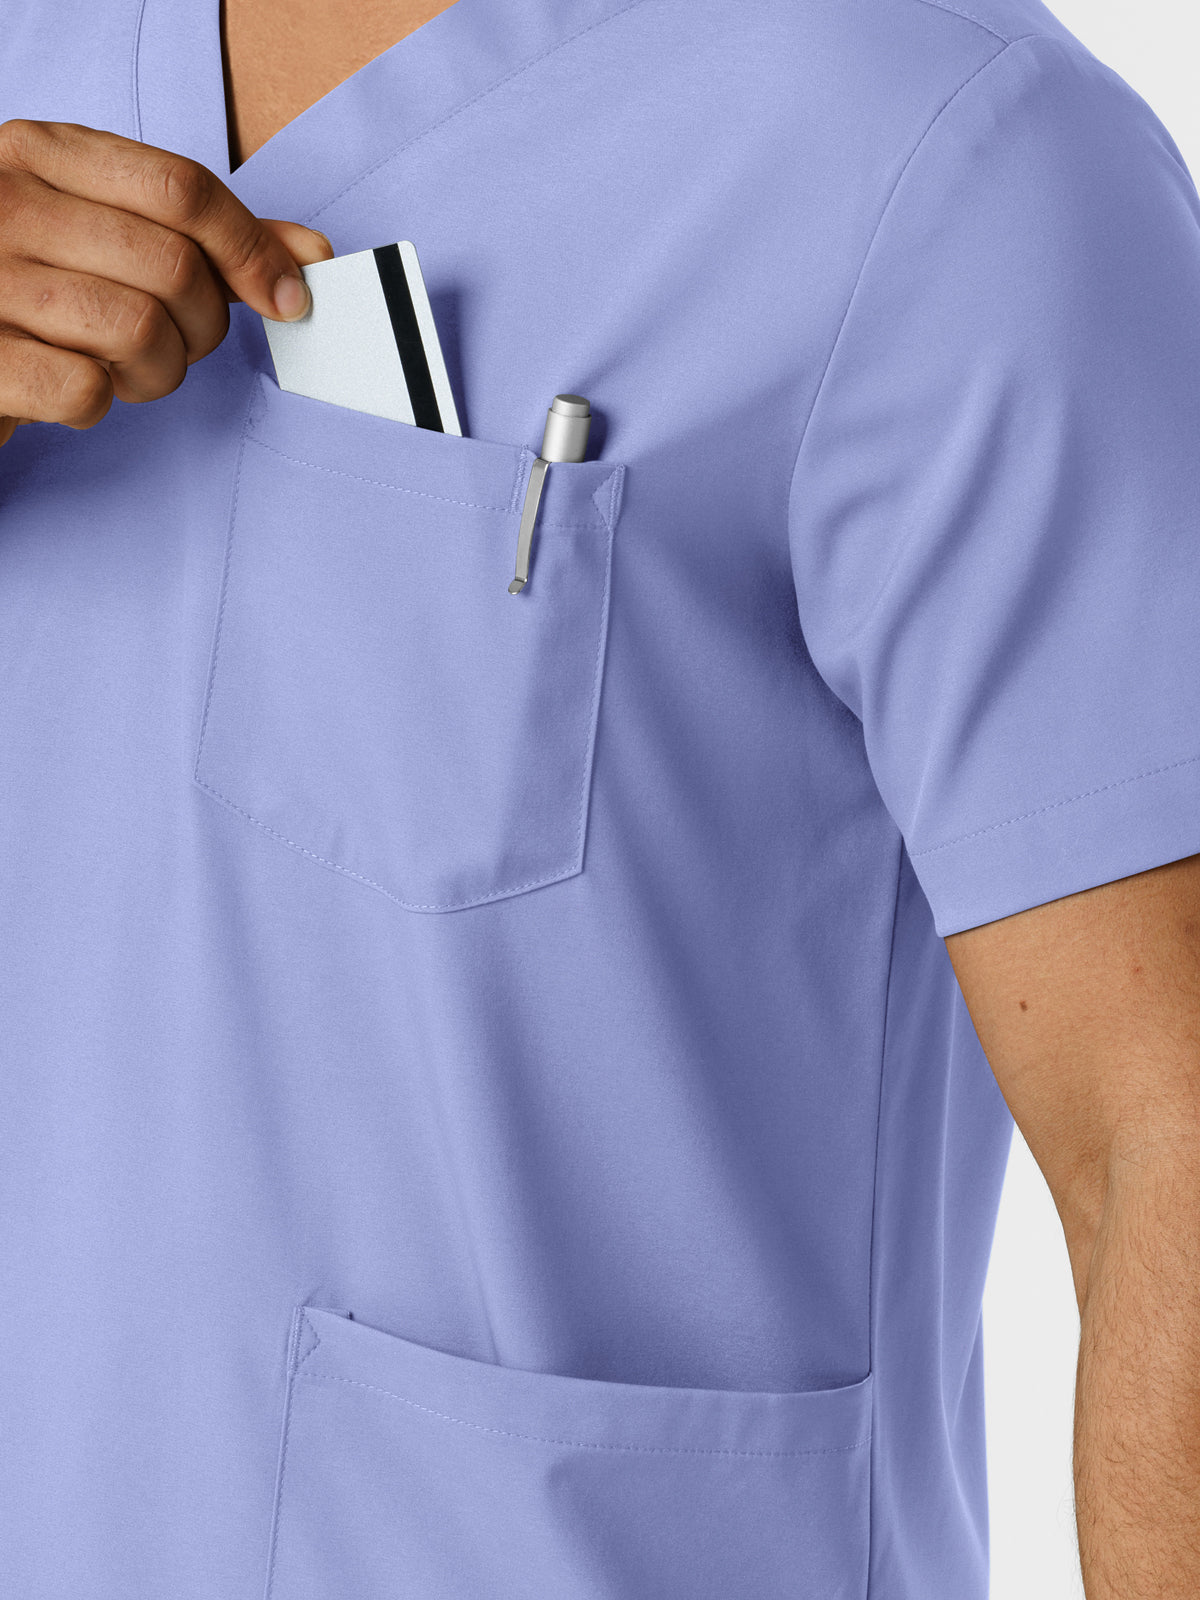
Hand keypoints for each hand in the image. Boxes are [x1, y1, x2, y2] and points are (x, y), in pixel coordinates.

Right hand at [0, 119, 334, 446]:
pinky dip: (97, 404)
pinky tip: (72, 390)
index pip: (183, 188)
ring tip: (124, 369)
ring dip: (158, 371)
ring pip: (140, 329)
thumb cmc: (34, 297)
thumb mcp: (106, 240)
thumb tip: (309, 253)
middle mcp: (4, 201)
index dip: (253, 250)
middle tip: (177, 344)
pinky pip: (86, 389)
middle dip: (202, 327)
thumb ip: (204, 240)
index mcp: (40, 154)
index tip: (288, 299)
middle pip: (174, 266)